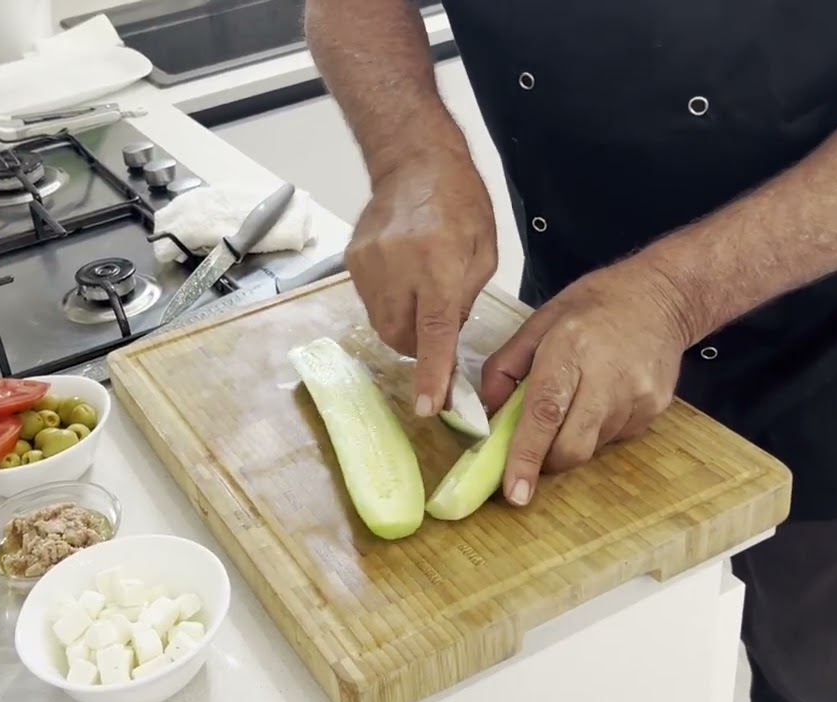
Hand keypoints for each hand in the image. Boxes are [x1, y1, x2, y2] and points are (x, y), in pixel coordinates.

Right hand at [346, 151, 497, 415]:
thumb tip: (445, 342)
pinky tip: (402, 278)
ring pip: (381, 325)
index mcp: (440, 264)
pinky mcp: (352, 261)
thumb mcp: (484, 252)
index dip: (431, 373)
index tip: (428, 406)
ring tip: (419, 295)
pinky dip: (388, 303)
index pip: (434, 332)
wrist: (415, 160)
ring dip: (402, 325)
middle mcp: (399, 266)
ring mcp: (369, 264)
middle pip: (400, 336)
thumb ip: (465, 300)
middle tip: (435, 334)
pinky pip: (369, 302)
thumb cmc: (460, 203)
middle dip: (418, 348)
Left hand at [480, 258, 694, 505]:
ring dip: (571, 439)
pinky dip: (595, 429)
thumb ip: (505, 367)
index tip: (514, 492)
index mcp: (570, 349)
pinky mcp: (655, 410)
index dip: (527, 456)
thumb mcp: (538, 323)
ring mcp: (638, 397)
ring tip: (574, 400)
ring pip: (592, 447)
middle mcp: (608, 378)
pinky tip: (600, 397)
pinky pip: (614, 438)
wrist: (661, 296)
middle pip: (573, 446)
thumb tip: (487, 412)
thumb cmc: (591, 306)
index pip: (545, 413)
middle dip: (546, 461)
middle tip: (532, 451)